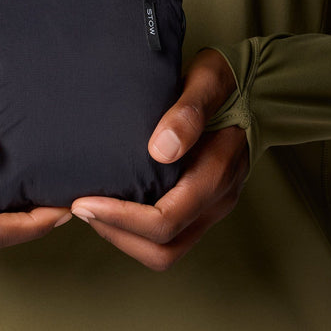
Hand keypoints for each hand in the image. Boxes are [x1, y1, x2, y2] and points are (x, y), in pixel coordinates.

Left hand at [70, 48, 248, 270]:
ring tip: (91, 209)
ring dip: (123, 237)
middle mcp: (217, 199)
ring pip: (166, 251)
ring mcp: (211, 207)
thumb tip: (161, 150)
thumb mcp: (208, 80)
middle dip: (117, 234)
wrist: (250, 86)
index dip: (122, 218)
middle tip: (80, 208)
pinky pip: (168, 237)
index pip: (167, 219)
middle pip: (165, 249)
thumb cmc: (225, 80)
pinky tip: (110, 203)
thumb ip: (188, 112)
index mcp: (218, 171)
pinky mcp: (200, 207)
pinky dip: (134, 230)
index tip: (84, 202)